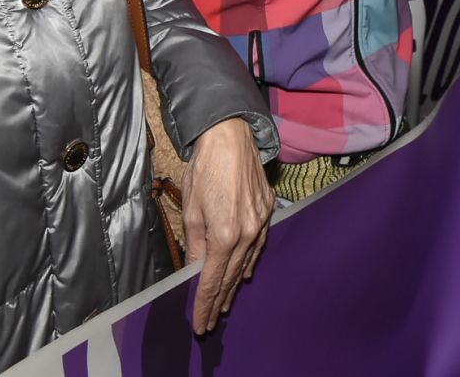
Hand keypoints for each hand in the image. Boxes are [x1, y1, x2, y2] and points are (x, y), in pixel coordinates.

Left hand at [182, 117, 270, 333]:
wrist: (230, 138)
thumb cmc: (205, 170)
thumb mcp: (191, 210)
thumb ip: (195, 246)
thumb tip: (194, 271)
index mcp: (225, 235)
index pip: (213, 280)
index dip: (204, 304)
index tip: (199, 323)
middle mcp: (247, 233)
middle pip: (232, 277)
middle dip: (219, 301)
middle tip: (210, 322)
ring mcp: (261, 223)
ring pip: (247, 264)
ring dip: (235, 286)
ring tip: (225, 305)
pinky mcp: (268, 211)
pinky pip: (259, 245)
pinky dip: (250, 262)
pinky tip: (246, 273)